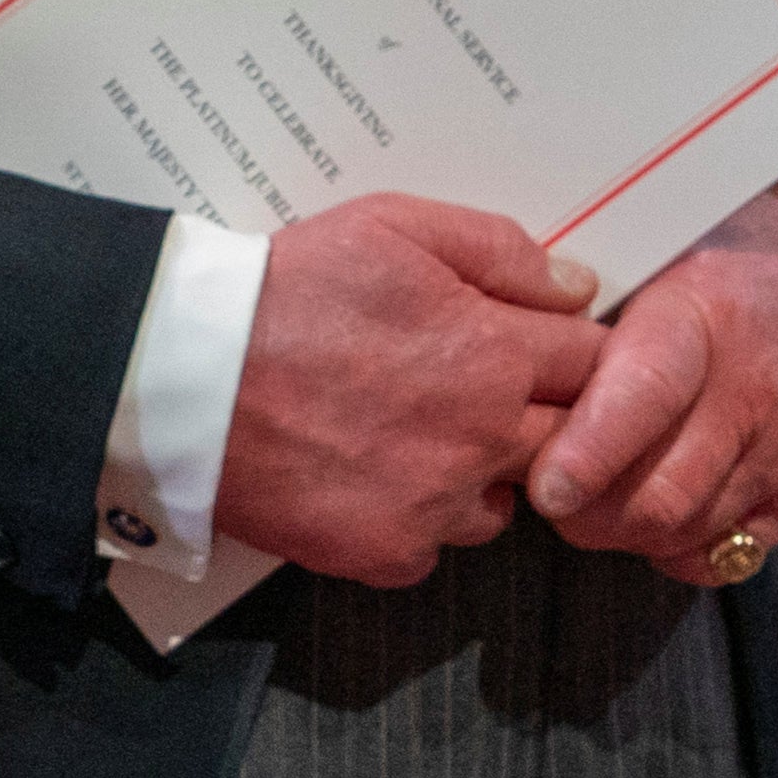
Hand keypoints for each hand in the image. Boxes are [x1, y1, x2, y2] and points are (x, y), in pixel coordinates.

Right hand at [217, 196, 606, 589]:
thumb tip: (575, 285)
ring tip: (417, 432)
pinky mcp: (388, 552)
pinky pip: (435, 544)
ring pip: (506, 500)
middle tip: (481, 388)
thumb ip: (497, 248)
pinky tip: (370, 473)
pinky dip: (415, 516)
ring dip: (483, 472)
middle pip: (569, 438)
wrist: (182, 376)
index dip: (575, 348)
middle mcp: (484, 438)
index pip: (595, 360)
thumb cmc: (281, 291)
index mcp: (494, 353)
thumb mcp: (389, 225)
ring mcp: (437, 504)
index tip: (546, 346)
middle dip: (541, 412)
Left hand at [528, 184, 777, 581]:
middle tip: (548, 493)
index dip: (589, 451)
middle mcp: (746, 392)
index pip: (644, 395)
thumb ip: (584, 305)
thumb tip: (494, 345)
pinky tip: (652, 516)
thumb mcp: (655, 252)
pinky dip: (678, 550)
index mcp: (696, 319)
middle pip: (658, 492)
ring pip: (685, 530)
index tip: (545, 487)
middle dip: (587, 512)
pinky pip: (727, 554)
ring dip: (624, 532)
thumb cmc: (723, 261)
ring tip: (592, 500)